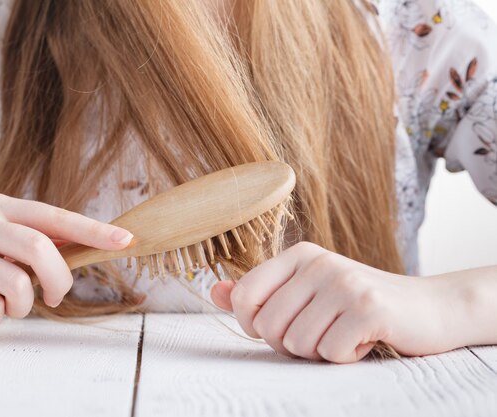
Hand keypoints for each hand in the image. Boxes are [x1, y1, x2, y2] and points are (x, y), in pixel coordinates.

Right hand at [0, 193, 132, 331]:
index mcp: (2, 207)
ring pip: (16, 285)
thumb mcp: (6, 247)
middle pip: (38, 248)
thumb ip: (42, 245)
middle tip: (55, 296)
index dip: (92, 231)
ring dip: (21, 307)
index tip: (126, 240)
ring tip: (5, 306)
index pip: (55, 217)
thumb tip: (98, 246)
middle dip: (58, 280)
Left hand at [211, 242, 457, 362]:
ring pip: (296, 342)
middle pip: (267, 326)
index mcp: (299, 255)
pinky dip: (345, 357)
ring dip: (319, 351)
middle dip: (290, 343)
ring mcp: (344, 283)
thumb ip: (260, 293)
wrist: (427, 308)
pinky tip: (363, 340)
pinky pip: (330, 352)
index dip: (254, 324)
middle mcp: (319, 263)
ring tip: (343, 333)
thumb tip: (215, 292)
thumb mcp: (307, 292)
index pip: (246, 297)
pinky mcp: (368, 307)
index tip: (282, 326)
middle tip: (321, 332)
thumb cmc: (357, 305)